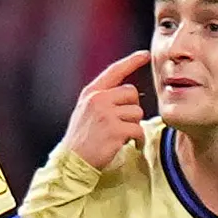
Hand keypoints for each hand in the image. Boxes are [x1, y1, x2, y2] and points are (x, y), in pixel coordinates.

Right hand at [62, 49, 149, 168]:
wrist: (73, 162)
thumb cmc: (82, 139)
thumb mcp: (85, 111)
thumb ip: (103, 99)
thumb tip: (129, 93)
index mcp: (91, 93)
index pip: (115, 71)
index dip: (132, 61)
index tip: (145, 54)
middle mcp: (98, 99)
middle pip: (132, 93)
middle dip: (132, 108)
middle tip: (122, 123)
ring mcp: (106, 115)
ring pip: (137, 112)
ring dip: (134, 125)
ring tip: (121, 136)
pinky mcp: (115, 131)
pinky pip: (138, 129)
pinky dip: (138, 139)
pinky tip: (130, 145)